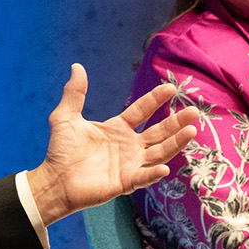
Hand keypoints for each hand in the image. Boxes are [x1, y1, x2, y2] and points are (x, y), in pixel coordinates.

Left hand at [26, 64, 201, 223]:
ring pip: (159, 153)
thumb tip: (77, 66)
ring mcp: (130, 165)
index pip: (142, 111)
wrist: (54, 180)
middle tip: (194, 111)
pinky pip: (143, 177)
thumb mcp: (66, 117)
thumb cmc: (60, 151)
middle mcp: (129, 146)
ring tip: (191, 131)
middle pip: (159, 132)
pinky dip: (153, 174)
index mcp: (118, 129)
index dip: (155, 99)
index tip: (170, 88)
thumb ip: (74, 93)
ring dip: (175, 143)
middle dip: (177, 122)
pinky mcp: (125, 182)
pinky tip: (164, 168)